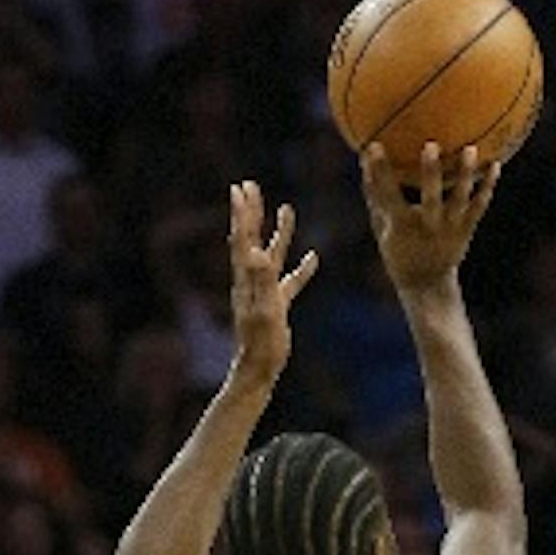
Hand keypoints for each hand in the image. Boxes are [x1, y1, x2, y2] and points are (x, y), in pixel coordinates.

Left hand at [228, 181, 318, 387]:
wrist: (259, 368)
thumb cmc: (260, 342)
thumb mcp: (264, 309)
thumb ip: (262, 280)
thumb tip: (257, 252)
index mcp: (247, 277)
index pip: (244, 237)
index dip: (243, 212)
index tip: (242, 187)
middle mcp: (252, 279)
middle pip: (252, 238)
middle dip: (252, 212)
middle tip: (251, 186)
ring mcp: (264, 291)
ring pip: (272, 254)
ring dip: (279, 232)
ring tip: (287, 208)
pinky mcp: (277, 304)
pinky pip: (290, 281)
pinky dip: (301, 268)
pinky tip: (313, 258)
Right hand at [362, 142, 499, 290]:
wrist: (426, 284)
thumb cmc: (398, 249)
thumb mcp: (381, 226)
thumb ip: (374, 194)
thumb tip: (364, 159)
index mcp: (403, 225)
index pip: (388, 194)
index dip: (380, 171)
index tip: (373, 146)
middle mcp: (428, 226)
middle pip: (431, 197)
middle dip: (431, 173)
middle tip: (431, 145)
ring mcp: (450, 228)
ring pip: (461, 199)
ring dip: (466, 174)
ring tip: (471, 148)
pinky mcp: (466, 229)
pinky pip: (479, 206)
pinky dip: (488, 186)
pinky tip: (496, 164)